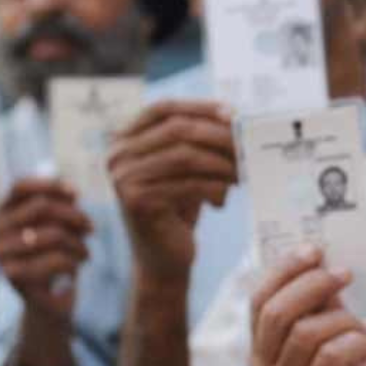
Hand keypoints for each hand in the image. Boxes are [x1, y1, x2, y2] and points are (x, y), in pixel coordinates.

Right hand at [0, 179, 90, 323]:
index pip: (20, 187)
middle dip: (75, 216)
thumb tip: (72, 194)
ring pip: (54, 233)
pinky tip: (76, 268)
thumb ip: (62, 207)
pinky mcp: (13, 277)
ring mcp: (0, 255)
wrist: (50, 300)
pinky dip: (75, 262)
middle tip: (91, 229)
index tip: (77, 194)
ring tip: (85, 253)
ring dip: (79, 243)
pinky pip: (56, 259)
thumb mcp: (61, 227)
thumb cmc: (56, 257)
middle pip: (43, 206)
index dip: (51, 186)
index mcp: (2, 215)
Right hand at [109, 100, 235, 286]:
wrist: (163, 259)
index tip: (233, 114)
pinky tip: (222, 199)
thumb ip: (197, 142)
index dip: (199, 107)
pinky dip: (214, 188)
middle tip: (248, 146)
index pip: (162, 109)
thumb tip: (235, 118)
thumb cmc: (178, 209)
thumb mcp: (184, 169)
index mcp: (124, 140)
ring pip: (186, 156)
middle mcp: (117, 155)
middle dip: (218, 136)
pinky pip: (189, 185)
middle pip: (177, 130)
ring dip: (222, 163)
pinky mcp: (137, 202)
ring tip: (242, 174)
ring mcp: (124, 178)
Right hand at [251, 246, 365, 365]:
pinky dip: (356, 342)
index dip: (284, 269)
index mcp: (261, 352)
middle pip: (276, 313)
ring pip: (306, 333)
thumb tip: (314, 255)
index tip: (314, 250)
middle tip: (346, 274)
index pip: (258, 300)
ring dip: (343, 320)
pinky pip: (332, 355)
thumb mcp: (334, 328)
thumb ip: (319, 300)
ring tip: (361, 327)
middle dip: (314, 284)